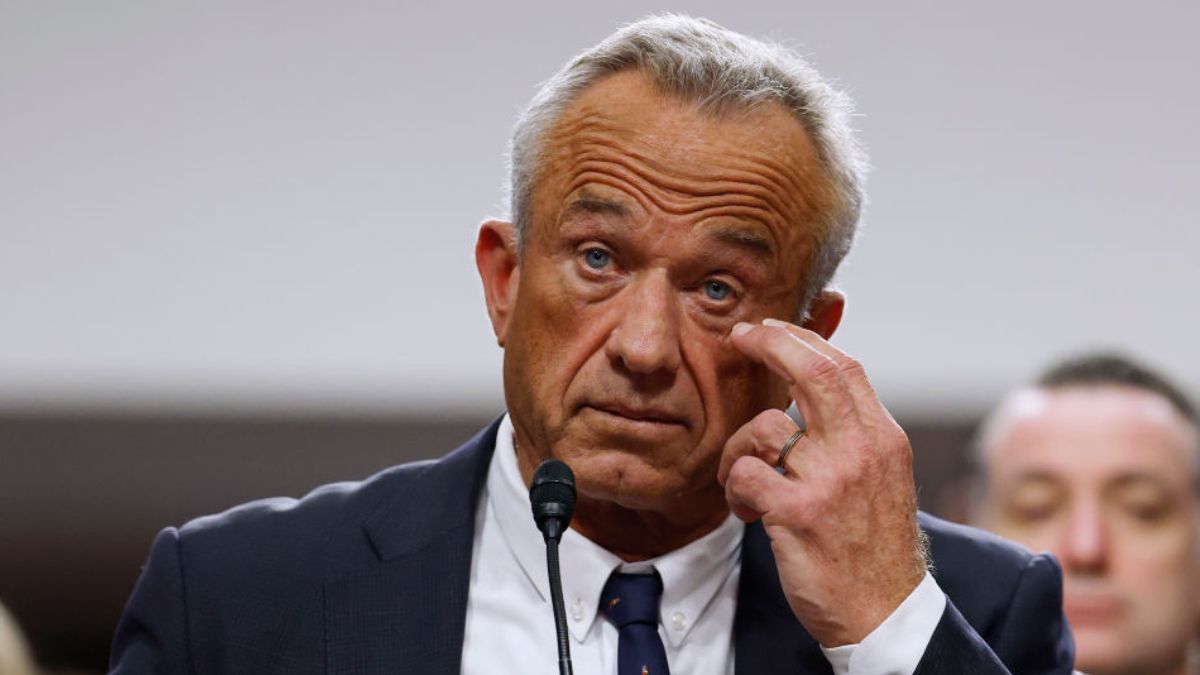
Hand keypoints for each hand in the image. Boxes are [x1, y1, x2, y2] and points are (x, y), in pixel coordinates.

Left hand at [717, 318, 926, 646]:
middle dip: (770, 344)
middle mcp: (862, 451)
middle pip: (813, 372)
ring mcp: (831, 481)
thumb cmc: (873, 545)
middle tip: (740, 338)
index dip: (801, 339)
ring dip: (739, 449)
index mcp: (883, 438)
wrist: (885, 613)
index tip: (769, 330)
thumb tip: (812, 386)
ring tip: (744, 480)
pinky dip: (734, 489)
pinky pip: (744, 474)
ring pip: (765, 428)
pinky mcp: (798, 513)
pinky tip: (748, 512)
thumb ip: (851, 432)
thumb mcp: (880, 476)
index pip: (844, 367)